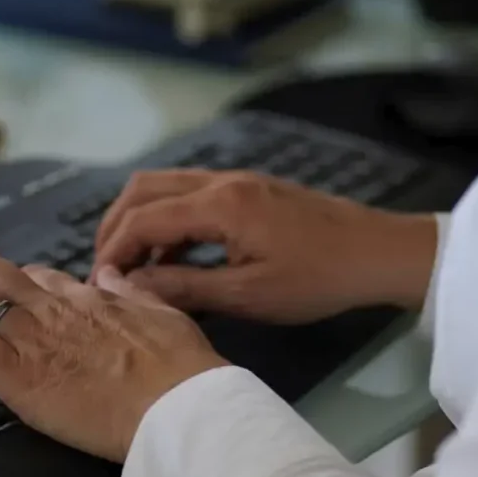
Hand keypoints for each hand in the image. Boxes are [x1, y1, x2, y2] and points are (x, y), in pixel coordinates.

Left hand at [0, 252, 226, 462]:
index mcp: (86, 298)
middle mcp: (53, 310)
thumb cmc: (181, 371)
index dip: (9, 291)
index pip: (31, 276)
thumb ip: (131, 292)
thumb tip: (111, 275)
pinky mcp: (20, 376)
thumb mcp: (162, 314)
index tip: (5, 313)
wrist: (179, 407)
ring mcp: (34, 339)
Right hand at [93, 170, 438, 324]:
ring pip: (164, 187)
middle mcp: (221, 181)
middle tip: (106, 271)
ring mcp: (235, 181)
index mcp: (220, 205)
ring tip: (134, 270)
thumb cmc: (319, 279)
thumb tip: (130, 288)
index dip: (113, 252)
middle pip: (143, 189)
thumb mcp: (249, 295)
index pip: (143, 219)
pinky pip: (190, 196)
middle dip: (115, 228)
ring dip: (140, 223)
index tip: (99, 286)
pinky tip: (174, 261)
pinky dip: (168, 222)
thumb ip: (185, 288)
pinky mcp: (248, 190)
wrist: (378, 252)